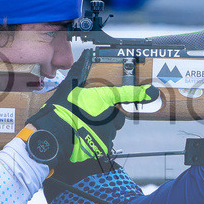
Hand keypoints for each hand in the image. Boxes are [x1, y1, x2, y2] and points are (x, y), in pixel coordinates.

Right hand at [20, 52, 157, 178]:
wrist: (52, 135)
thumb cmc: (60, 110)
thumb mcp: (68, 87)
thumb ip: (79, 71)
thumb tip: (84, 55)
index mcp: (103, 99)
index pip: (126, 94)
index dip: (140, 93)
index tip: (150, 93)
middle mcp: (109, 116)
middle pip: (117, 119)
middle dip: (108, 119)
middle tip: (91, 118)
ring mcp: (107, 133)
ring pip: (109, 133)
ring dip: (100, 132)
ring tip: (82, 129)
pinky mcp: (102, 147)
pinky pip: (102, 145)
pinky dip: (94, 144)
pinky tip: (81, 139)